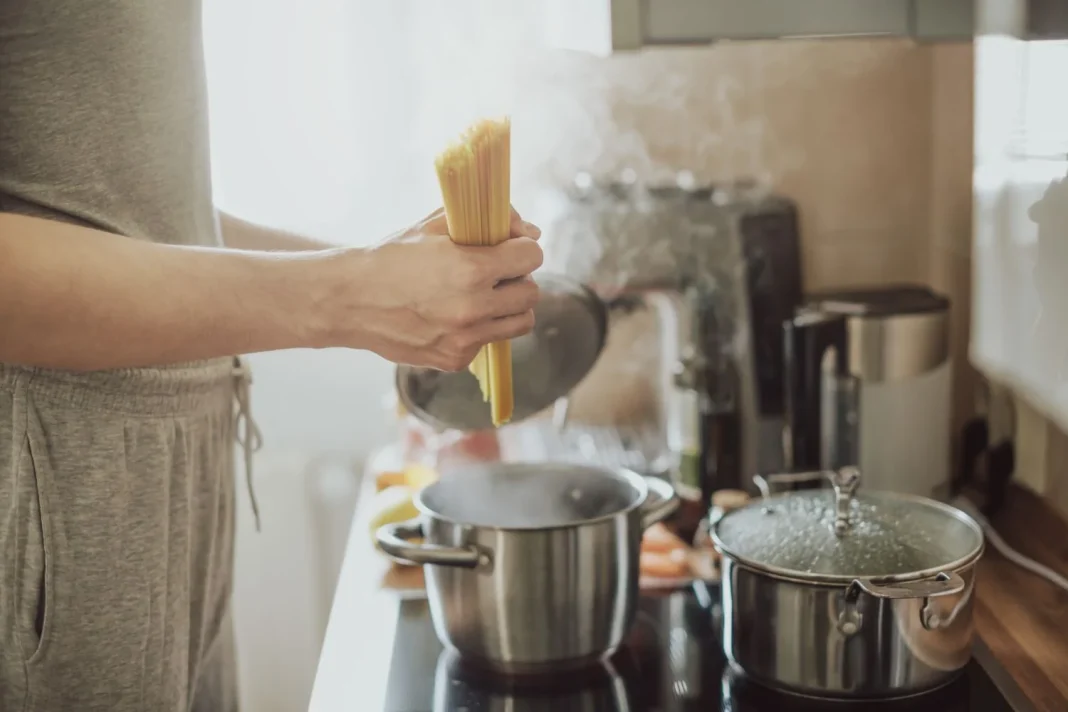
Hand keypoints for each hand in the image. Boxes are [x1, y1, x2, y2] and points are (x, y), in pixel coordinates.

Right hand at [333, 207, 542, 369]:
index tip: (511, 248)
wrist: (350, 301)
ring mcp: (466, 338)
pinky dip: (480, 329)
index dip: (523, 248)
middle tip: (499, 273)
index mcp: (471, 270)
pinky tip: (454, 316)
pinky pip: (488, 341)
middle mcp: (474, 308)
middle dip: (519, 278)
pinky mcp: (456, 359)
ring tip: (487, 296)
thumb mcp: (433, 227)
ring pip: (520, 322)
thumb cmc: (390, 258)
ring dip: (510, 307)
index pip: (531, 257)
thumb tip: (529, 231)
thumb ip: (483, 223)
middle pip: (532, 293)